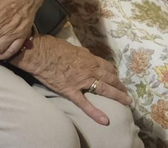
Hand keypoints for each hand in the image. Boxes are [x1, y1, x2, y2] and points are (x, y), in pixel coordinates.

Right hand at [12, 35, 130, 124]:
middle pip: (110, 79)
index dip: (113, 73)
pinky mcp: (71, 91)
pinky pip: (85, 104)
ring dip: (117, 96)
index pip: (106, 67)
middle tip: (126, 92)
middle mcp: (90, 70)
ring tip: (126, 102)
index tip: (116, 77)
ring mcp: (82, 82)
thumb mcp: (71, 47)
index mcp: (89, 59)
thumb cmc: (53, 47)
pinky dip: (95, 113)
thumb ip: (80, 53)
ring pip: (104, 90)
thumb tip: (84, 55)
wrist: (40, 54)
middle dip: (120, 86)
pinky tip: (105, 121)